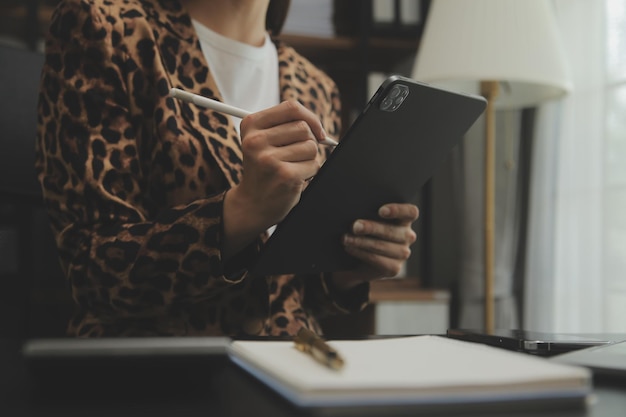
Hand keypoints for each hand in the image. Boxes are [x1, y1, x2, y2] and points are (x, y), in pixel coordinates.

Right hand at [222, 100, 327, 257]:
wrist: (252, 203)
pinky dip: (310, 172)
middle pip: (304, 128)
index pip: (291, 108)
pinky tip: (293, 178)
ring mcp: (269, 158)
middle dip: (307, 142)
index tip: (316, 130)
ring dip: (308, 159)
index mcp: (251, 125)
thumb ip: (286, 125)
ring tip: (291, 167)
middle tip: (294, 156)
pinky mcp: (285, 175)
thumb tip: (319, 128)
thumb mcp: (263, 140)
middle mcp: (256, 140)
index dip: (310, 117)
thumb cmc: (263, 169)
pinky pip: (314, 165)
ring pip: (311, 147)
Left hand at [331, 203, 418, 289]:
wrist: (359, 259)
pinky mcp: (394, 268)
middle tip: (355, 226)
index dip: (397, 210)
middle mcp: (407, 236)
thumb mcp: (368, 220)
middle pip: (391, 231)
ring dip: (361, 242)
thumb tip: (353, 209)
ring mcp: (403, 253)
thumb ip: (367, 213)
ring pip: (381, 246)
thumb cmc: (364, 232)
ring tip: (345, 238)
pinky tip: (349, 248)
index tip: (381, 211)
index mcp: (405, 220)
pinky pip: (376, 259)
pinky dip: (360, 253)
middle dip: (371, 228)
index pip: (410, 212)